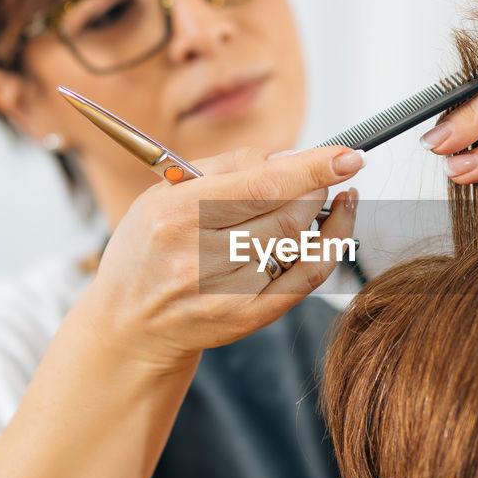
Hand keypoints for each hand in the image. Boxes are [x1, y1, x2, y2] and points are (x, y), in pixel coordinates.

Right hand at [74, 145, 363, 370]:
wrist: (130, 322)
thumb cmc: (150, 248)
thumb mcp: (165, 193)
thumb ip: (226, 167)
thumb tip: (290, 156)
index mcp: (174, 215)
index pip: (258, 186)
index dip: (311, 168)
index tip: (348, 154)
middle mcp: (197, 257)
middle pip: (287, 214)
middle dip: (319, 187)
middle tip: (332, 170)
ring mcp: (225, 293)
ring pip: (300, 243)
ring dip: (327, 214)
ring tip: (332, 197)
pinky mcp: (247, 318)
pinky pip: (306, 278)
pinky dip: (330, 248)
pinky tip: (336, 228)